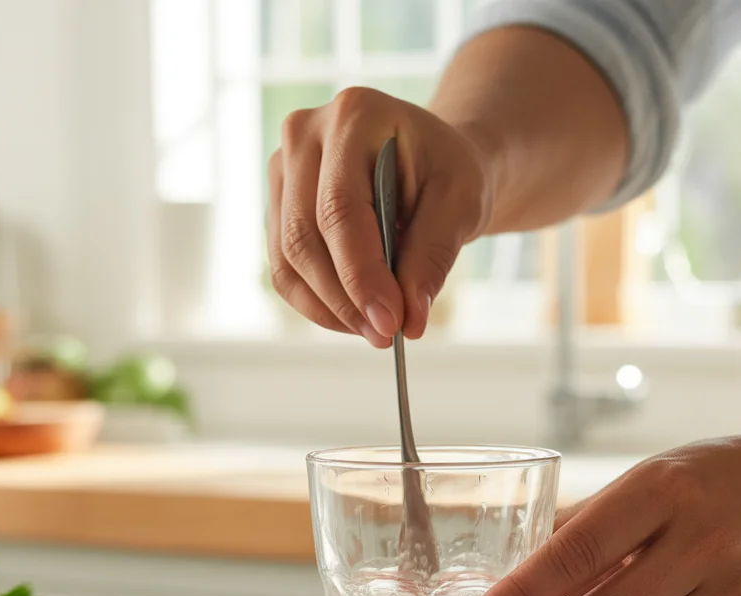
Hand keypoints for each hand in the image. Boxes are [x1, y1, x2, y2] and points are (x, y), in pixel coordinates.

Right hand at [267, 88, 495, 345]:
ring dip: (331, 309)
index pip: (340, 209)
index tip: (390, 323)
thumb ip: (432, 256)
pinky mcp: (278, 205)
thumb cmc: (449, 172)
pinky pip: (285, 269)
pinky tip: (355, 317)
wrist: (432, 159)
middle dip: (346, 299)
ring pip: (288, 260)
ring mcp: (283, 169)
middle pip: (305, 238)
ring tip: (377, 331)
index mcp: (354, 115)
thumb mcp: (462, 204)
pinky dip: (319, 304)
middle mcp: (304, 135)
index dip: (361, 274)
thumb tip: (408, 320)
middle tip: (387, 336)